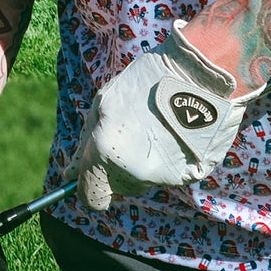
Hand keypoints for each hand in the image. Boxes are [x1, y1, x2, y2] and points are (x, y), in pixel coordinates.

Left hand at [73, 20, 261, 208]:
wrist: (200, 73)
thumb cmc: (146, 82)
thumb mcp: (104, 103)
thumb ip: (87, 142)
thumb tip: (69, 175)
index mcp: (106, 152)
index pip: (92, 197)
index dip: (88, 184)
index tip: (92, 170)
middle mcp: (134, 173)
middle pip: (119, 187)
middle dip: (116, 166)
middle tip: (128, 132)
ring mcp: (165, 178)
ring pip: (143, 180)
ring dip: (142, 161)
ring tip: (155, 126)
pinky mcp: (191, 177)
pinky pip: (169, 174)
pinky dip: (167, 159)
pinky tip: (174, 132)